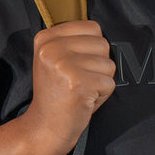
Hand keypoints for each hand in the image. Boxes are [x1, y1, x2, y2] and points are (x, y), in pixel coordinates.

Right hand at [18, 20, 115, 154]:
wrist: (44, 128)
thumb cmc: (57, 94)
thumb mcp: (55, 59)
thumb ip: (74, 41)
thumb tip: (101, 31)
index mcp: (46, 38)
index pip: (92, 27)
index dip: (92, 49)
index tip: (75, 66)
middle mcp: (52, 48)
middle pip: (103, 44)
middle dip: (99, 66)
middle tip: (79, 82)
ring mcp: (64, 65)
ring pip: (109, 65)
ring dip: (101, 82)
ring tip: (81, 91)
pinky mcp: (78, 84)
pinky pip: (109, 84)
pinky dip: (102, 96)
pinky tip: (83, 101)